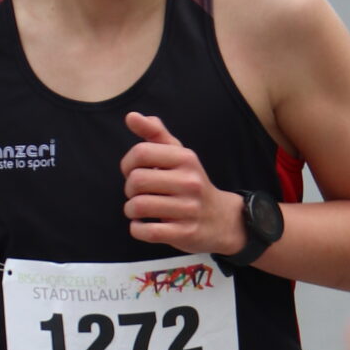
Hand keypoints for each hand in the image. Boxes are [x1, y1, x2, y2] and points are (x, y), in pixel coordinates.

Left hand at [120, 110, 243, 252]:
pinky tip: (142, 226)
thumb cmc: (191, 184)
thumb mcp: (179, 155)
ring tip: (138, 210)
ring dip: (131, 210)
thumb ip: (155, 135)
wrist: (222, 219)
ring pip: (139, 207)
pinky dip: (137, 229)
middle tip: (136, 194)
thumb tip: (131, 116)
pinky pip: (147, 231)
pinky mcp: (185, 233)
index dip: (127, 163)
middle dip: (129, 189)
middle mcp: (189, 181)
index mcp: (185, 158)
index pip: (141, 152)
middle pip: (136, 181)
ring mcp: (188, 208)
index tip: (131, 172)